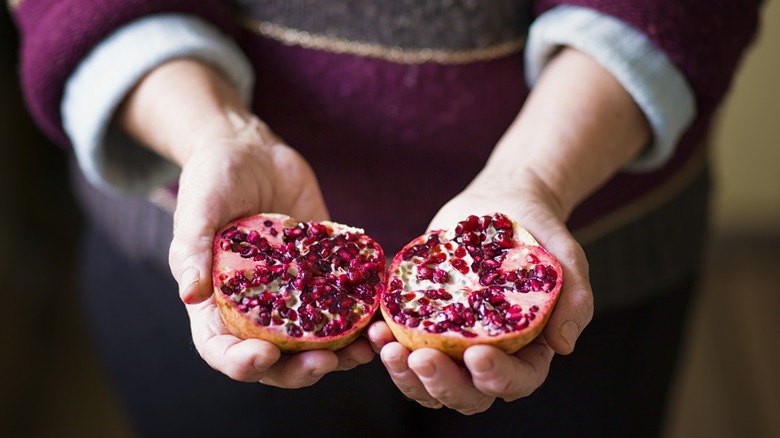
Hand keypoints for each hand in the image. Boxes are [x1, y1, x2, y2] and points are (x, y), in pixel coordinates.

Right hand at [170, 119, 375, 384]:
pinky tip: (381, 315)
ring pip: (317, 340)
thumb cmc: (212, 180)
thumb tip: (190, 295)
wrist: (251, 152)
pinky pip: (343, 303)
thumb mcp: (196, 211)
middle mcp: (257, 309)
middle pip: (277, 359)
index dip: (242, 363)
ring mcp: (293, 295)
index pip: (223, 349)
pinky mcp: (322, 274)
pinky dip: (363, 315)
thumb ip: (194, 250)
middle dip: (300, 369)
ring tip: (365, 350)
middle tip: (325, 363)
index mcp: (217, 304)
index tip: (265, 356)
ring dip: (342, 353)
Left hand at [368, 170, 593, 413]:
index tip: (476, 354)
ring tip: (388, 346)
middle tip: (421, 357)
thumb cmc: (539, 235)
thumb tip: (563, 346)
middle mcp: (487, 356)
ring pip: (426, 381)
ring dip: (405, 374)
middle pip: (466, 394)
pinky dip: (386, 343)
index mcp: (527, 351)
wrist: (502, 205)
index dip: (497, 377)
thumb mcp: (567, 259)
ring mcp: (450, 344)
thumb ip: (575, 299)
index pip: (516, 381)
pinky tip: (375, 327)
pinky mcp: (422, 323)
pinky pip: (401, 346)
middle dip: (441, 383)